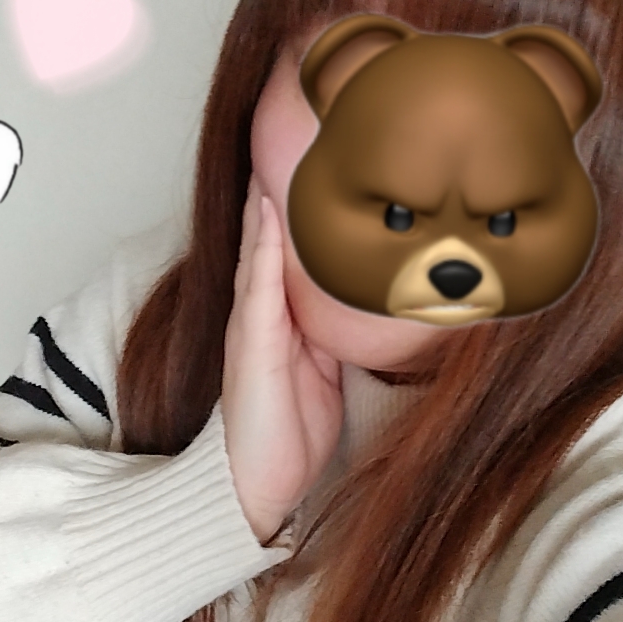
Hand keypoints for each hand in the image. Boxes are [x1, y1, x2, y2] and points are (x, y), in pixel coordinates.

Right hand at [221, 175, 343, 542]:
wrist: (257, 486)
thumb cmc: (292, 436)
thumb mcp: (327, 376)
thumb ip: (337, 338)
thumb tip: (372, 306)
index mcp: (283, 323)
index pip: (290, 256)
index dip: (298, 213)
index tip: (318, 163)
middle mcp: (262, 318)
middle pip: (270, 243)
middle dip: (276, 193)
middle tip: (289, 135)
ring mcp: (251, 329)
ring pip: (260, 253)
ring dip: (266, 206)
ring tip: (273, 154)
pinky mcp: (250, 347)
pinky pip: (258, 289)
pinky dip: (263, 249)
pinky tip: (268, 213)